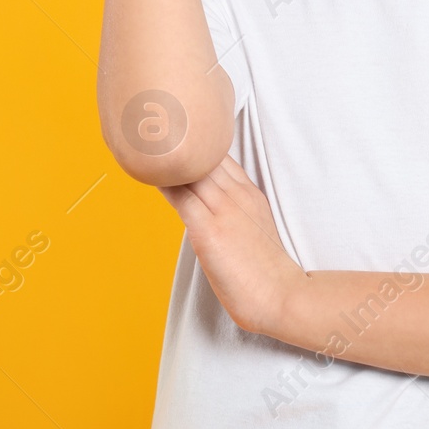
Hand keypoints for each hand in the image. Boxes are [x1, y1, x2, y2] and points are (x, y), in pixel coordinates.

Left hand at [158, 154, 303, 335]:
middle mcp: (238, 194)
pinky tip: (148, 173)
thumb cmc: (267, 272)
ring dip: (169, 158)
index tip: (177, 139)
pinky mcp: (209, 230)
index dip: (197, 145)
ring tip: (146, 144)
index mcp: (250, 193)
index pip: (219, 155)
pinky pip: (181, 197)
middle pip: (204, 156)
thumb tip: (207, 213)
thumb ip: (234, 215)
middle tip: (155, 133)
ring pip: (191, 170)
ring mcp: (224, 210)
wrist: (282, 295)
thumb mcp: (256, 230)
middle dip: (180, 143)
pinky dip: (164, 183)